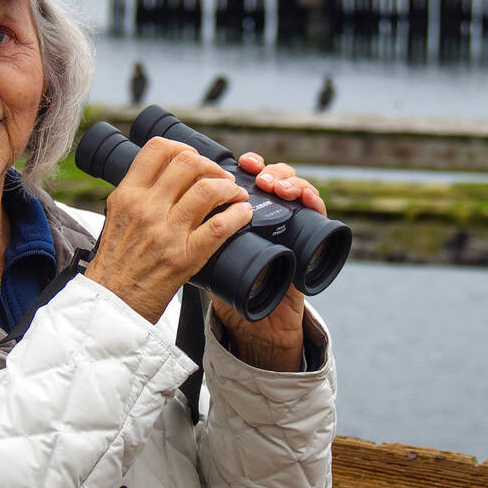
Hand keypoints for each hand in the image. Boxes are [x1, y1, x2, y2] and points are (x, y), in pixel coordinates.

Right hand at [85, 137, 252, 323]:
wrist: (112, 303)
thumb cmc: (116, 263)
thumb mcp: (117, 217)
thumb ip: (139, 195)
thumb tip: (168, 176)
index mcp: (128, 195)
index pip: (159, 149)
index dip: (185, 147)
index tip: (196, 158)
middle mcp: (146, 208)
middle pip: (189, 162)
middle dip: (213, 167)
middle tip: (221, 178)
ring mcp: (166, 232)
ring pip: (208, 189)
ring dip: (230, 188)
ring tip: (235, 195)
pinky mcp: (184, 256)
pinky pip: (219, 226)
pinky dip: (238, 216)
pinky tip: (243, 214)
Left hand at [210, 153, 325, 371]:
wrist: (259, 325)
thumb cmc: (232, 290)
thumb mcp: (208, 260)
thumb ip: (198, 237)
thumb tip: (171, 210)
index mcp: (245, 213)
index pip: (250, 176)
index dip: (249, 164)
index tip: (242, 162)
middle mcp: (269, 212)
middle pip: (274, 173)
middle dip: (268, 168)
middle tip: (258, 174)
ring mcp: (290, 222)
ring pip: (295, 185)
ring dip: (287, 179)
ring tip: (277, 187)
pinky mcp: (309, 239)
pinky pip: (316, 212)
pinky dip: (313, 200)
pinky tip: (306, 199)